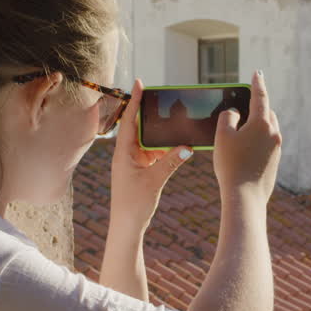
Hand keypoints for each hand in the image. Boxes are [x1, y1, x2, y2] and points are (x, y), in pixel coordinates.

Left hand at [109, 78, 192, 231]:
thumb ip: (171, 162)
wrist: (126, 227)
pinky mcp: (141, 170)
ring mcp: (134, 161)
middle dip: (152, 115)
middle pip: (140, 127)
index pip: (129, 121)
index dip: (135, 101)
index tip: (139, 83)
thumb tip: (187, 147)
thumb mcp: (154, 181)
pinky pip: (155, 153)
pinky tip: (179, 147)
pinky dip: (166, 149)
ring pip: (150, 141)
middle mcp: (127, 154)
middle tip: (165, 99)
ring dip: (162, 135)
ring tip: (177, 124)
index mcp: (123, 152)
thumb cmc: (133, 204)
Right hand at [213, 70, 282, 205]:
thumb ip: (228, 117)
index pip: (260, 96)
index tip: (257, 72)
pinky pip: (267, 143)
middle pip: (266, 112)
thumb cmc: (231, 165)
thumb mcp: (222, 136)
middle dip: (257, 106)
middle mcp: (274, 133)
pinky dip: (258, 139)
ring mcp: (276, 149)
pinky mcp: (275, 162)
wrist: (245, 197)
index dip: (257, 83)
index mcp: (262, 123)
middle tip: (246, 101)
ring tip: (243, 126)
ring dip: (257, 124)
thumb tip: (235, 113)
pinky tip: (245, 147)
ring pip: (268, 128)